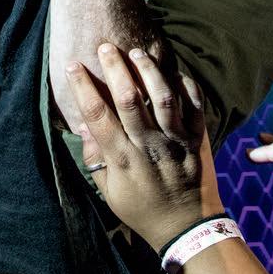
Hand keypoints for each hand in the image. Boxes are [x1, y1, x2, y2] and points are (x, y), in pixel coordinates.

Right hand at [66, 43, 216, 250]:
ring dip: (149, 71)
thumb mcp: (110, 192)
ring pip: (162, 98)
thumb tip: (84, 125)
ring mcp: (176, 141)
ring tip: (137, 51)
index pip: (98, 116)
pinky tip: (172, 70)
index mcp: (123, 160)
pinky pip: (194, 105)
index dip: (83, 88)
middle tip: (105, 46)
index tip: (74, 66)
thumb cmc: (142, 210)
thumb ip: (97, 158)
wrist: (187, 227)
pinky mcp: (198, 139)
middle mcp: (149, 147)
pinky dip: (184, 85)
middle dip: (114, 69)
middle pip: (129, 100)